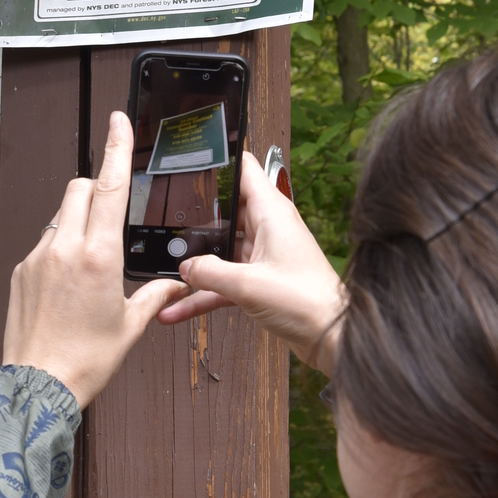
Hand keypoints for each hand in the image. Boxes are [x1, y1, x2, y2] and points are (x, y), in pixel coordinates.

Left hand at [1, 112, 186, 407]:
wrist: (37, 385)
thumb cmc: (85, 360)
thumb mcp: (131, 325)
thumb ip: (155, 294)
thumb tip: (175, 283)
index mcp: (98, 255)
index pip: (109, 187)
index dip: (116, 149)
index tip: (117, 121)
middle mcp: (64, 248)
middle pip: (79, 188)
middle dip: (98, 189)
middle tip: (113, 214)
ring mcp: (37, 257)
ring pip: (60, 215)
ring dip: (79, 221)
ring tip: (92, 263)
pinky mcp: (21, 271)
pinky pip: (45, 242)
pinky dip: (61, 248)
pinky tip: (70, 283)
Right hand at [157, 150, 344, 371]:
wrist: (331, 336)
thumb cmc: (306, 302)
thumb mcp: (247, 285)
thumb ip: (210, 272)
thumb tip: (186, 267)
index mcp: (272, 213)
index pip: (244, 171)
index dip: (220, 163)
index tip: (193, 161)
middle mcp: (269, 229)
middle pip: (227, 213)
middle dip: (197, 222)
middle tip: (167, 226)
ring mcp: (265, 255)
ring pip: (223, 251)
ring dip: (198, 264)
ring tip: (167, 271)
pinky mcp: (263, 280)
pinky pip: (226, 281)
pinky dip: (205, 294)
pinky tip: (179, 309)